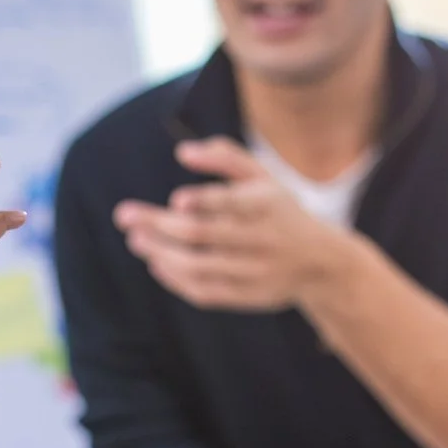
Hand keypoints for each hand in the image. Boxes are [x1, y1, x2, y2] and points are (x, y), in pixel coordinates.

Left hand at [112, 136, 351, 312]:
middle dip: (160, 226)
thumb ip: (226, 157)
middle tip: (125, 216)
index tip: (176, 201)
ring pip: (200, 266)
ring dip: (162, 254)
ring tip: (136, 240)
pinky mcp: (247, 296)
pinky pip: (206, 292)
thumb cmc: (281, 210)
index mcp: (269, 204)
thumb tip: (182, 151)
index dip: (206, 201)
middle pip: (204, 235)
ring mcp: (255, 272)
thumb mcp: (264, 176)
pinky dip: (177, 279)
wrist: (321, 263)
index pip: (234, 204)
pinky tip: (157, 264)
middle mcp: (263, 239)